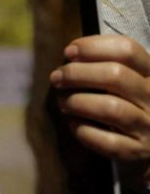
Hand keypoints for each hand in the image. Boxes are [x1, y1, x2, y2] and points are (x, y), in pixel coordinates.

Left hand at [51, 34, 149, 186]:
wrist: (146, 140)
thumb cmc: (124, 99)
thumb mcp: (123, 77)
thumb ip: (102, 62)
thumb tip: (70, 54)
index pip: (127, 50)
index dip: (93, 47)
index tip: (68, 52)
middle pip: (116, 75)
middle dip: (77, 73)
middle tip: (57, 77)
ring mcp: (148, 126)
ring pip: (111, 108)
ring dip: (77, 102)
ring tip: (62, 101)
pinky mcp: (136, 151)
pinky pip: (107, 141)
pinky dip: (83, 130)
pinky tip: (73, 123)